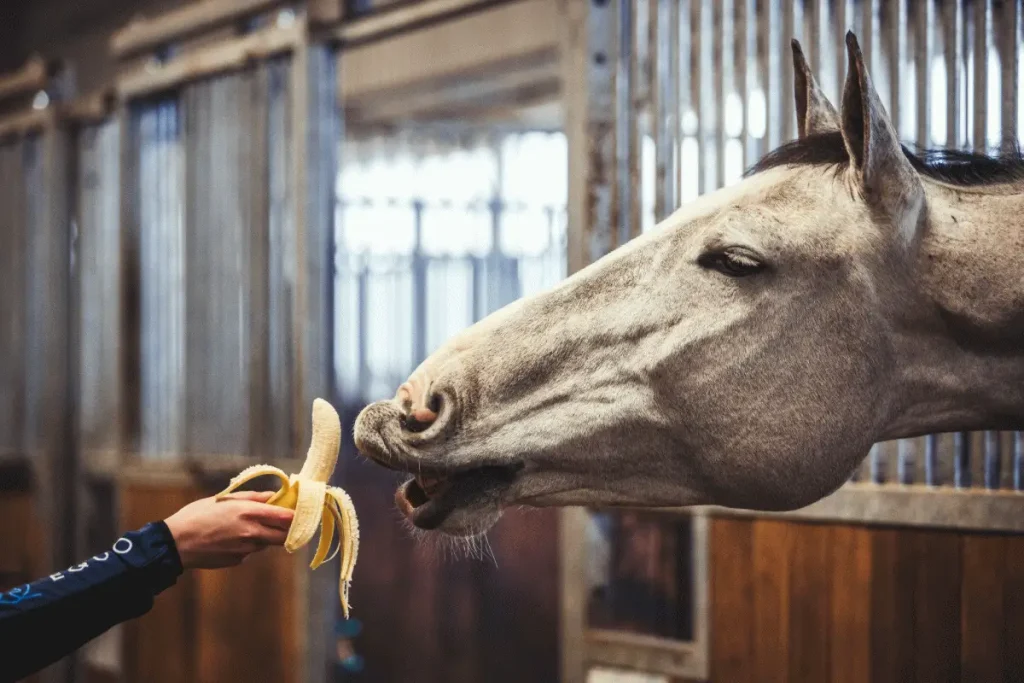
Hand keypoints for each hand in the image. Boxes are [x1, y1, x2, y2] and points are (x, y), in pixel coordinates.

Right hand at [164, 491, 294, 569]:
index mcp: (249, 513)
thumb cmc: (198, 515)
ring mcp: (246, 549)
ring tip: (243, 527)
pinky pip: (250, 551)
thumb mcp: (225, 498)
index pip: (286, 517)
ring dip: (264, 536)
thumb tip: (274, 495)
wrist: (176, 543)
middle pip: (283, 536)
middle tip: (281, 522)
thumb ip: (253, 497)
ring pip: (266, 543)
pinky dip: (247, 545)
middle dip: (286, 530)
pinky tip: (230, 539)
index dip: (295, 516)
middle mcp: (252, 533)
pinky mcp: (238, 560)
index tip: (298, 512)